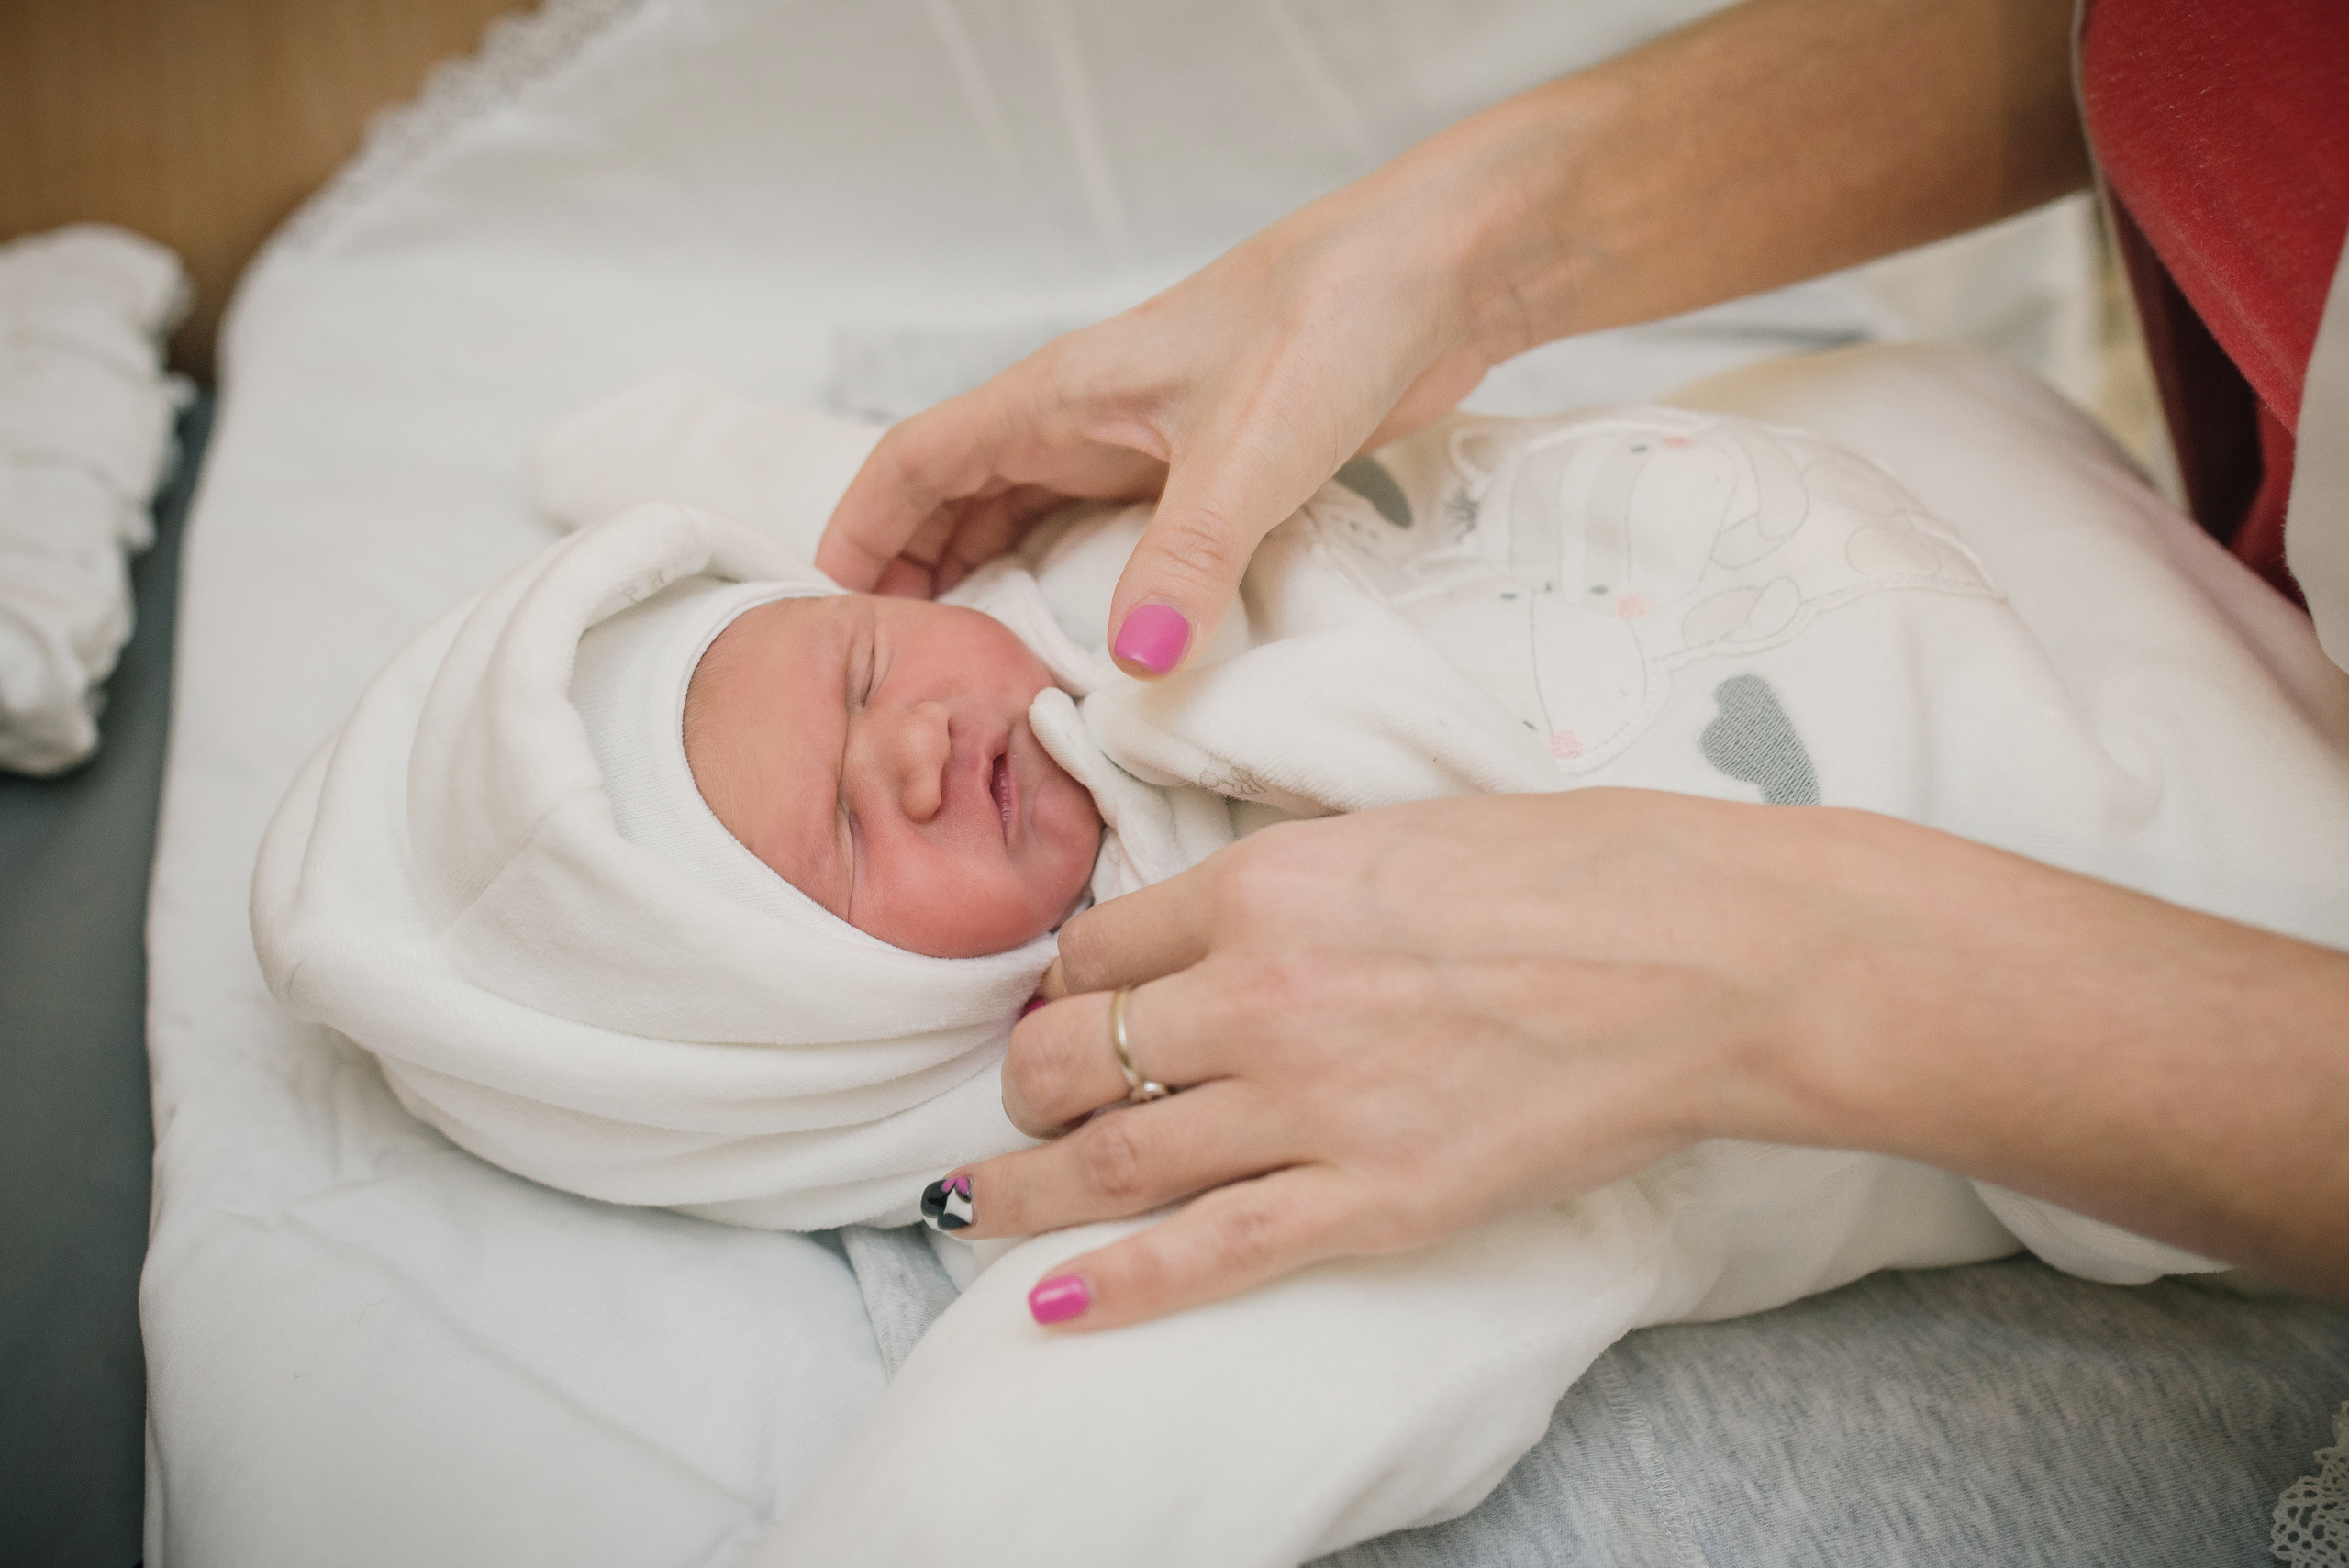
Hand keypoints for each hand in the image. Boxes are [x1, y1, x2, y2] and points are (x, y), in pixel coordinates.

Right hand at [814, 108, 1557, 673]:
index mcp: (1062, 398)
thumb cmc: (1334, 319)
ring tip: (982, 681)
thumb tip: (1135, 665)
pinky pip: (1109, 539)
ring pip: (1033, 524)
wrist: (1436, 274)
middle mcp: (1087, 422)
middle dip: (920, 582)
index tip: (828, 613)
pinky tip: (1098, 652)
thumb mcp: (1254, 444)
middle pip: (962, 504)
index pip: (917, 462)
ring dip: (997, 590)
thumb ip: (1192, 552)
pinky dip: (1081, 592)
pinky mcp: (1205, 473)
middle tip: (905, 681)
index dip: (862, 533)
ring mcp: (1144, 447)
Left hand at [934, 790, 1898, 1328]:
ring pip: (1111, 1157)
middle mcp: (1259, 992)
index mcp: (1265, 883)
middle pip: (1072, 1051)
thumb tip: (1225, 930)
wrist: (1705, 955)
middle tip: (1022, 1100)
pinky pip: (1211, 1252)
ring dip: (1024, 1183)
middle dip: (1026, 1081)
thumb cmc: (1578, 870)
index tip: (1069, 1003)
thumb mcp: (1397, 834)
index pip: (1097, 945)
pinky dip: (1118, 1283)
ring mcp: (1311, 1104)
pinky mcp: (1375, 1199)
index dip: (1066, 980)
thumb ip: (1292, 885)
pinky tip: (1048, 1299)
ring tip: (971, 1199)